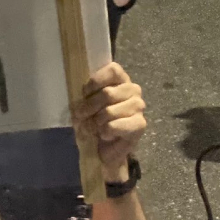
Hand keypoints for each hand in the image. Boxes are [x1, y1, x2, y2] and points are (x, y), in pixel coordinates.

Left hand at [73, 63, 145, 181]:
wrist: (105, 149)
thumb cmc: (94, 121)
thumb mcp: (86, 104)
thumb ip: (85, 96)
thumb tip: (80, 99)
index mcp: (120, 79)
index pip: (113, 70)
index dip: (95, 82)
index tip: (85, 93)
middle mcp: (132, 90)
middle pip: (107, 93)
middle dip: (89, 107)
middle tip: (82, 117)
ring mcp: (138, 106)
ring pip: (109, 111)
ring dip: (95, 122)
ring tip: (93, 128)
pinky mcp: (140, 124)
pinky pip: (114, 125)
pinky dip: (104, 132)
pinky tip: (105, 134)